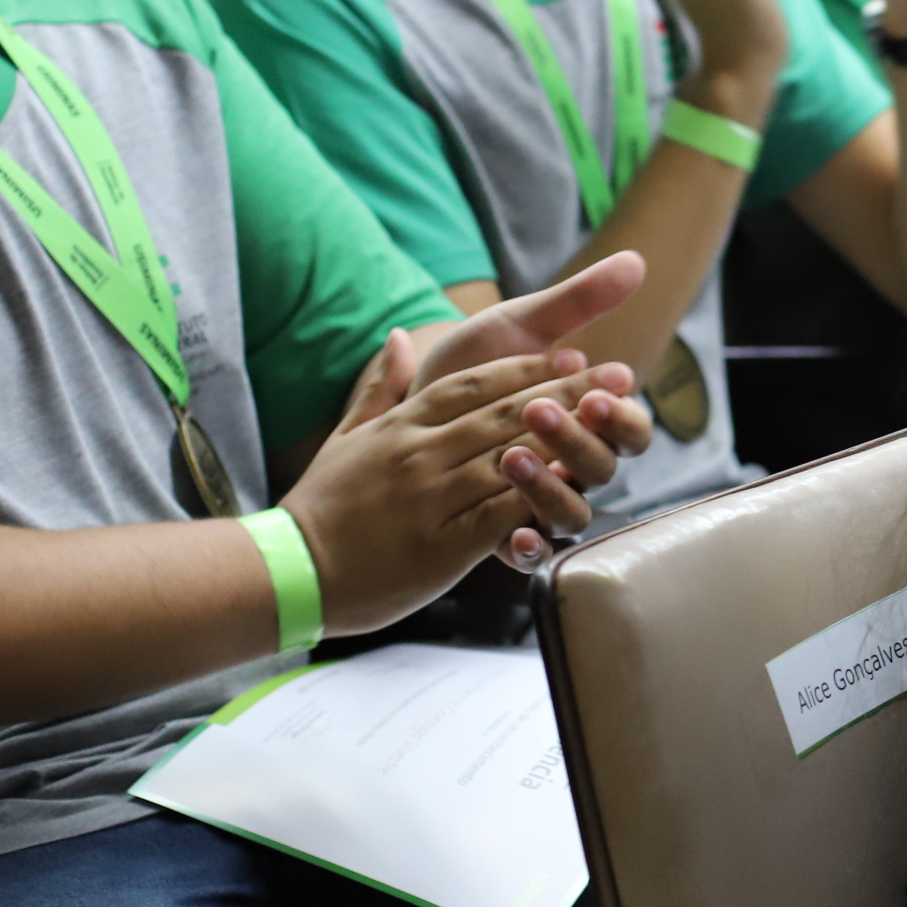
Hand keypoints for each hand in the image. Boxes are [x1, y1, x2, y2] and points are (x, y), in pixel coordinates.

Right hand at [282, 338, 645, 634]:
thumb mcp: (347, 437)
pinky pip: (501, 515)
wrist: (290, 572)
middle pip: (506, 412)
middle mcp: (420, 454)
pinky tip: (576, 487)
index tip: (571, 352)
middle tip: (617, 375)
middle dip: (568, 391)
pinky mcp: (442, 546)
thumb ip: (381, 387)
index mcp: (401, 425)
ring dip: (566, 439)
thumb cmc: (321, 507)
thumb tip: (402, 334)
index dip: (528, 366)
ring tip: (609, 424)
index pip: (474, 383)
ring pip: (511, 459)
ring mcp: (432, 498)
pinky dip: (539, 499)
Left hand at [401, 255, 657, 557]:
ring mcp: (542, 502)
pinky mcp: (504, 533)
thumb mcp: (519, 325)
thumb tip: (635, 260)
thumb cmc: (471, 361)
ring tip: (511, 456)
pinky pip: (531, 552)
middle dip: (577, 441)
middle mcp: (573, 466)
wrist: (404, 403)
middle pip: (604, 469)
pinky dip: (529, 543)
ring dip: (550, 487)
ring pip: (572, 512)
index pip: (633, 430)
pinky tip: (514, 532)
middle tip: (542, 410)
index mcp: (588, 421)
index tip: (601, 389)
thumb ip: (577, 300)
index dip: (622, 416)